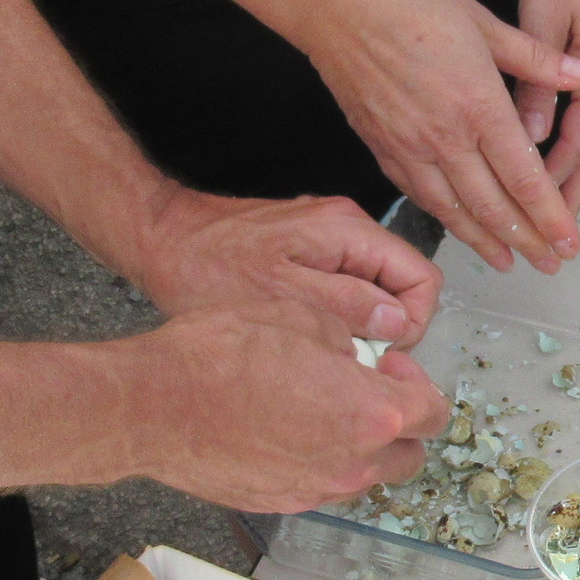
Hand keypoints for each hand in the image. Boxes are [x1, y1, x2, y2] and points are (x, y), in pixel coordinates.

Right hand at [124, 298, 450, 511]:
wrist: (155, 403)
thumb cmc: (220, 357)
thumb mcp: (301, 318)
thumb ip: (346, 341)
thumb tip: (351, 355)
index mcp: (373, 415)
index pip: (433, 413)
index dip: (417, 384)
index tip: (391, 368)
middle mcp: (352, 463)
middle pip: (408, 456)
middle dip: (398, 424)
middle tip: (366, 391)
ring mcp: (315, 489)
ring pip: (364, 475)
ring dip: (359, 447)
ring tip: (322, 410)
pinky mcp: (280, 502)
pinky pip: (319, 485)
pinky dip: (319, 462)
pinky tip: (288, 431)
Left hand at [125, 190, 442, 342]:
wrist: (157, 240)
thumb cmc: (205, 268)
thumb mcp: (281, 297)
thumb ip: (347, 304)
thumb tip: (398, 321)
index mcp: (348, 230)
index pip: (423, 277)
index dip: (414, 323)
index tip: (379, 353)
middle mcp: (346, 225)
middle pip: (403, 282)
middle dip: (388, 325)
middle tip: (348, 355)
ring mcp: (328, 235)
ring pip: (376, 287)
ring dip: (361, 322)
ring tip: (323, 344)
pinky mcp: (309, 248)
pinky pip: (347, 284)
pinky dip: (339, 312)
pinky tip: (307, 330)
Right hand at [296, 0, 579, 274]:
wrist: (334, 2)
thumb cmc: (408, 0)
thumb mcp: (483, 20)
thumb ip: (536, 58)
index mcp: (478, 106)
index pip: (523, 178)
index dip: (549, 217)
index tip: (569, 242)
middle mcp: (444, 137)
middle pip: (493, 206)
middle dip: (527, 242)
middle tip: (552, 265)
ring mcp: (409, 148)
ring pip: (454, 211)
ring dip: (485, 242)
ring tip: (510, 263)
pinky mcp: (381, 147)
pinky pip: (419, 196)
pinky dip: (445, 219)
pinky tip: (460, 229)